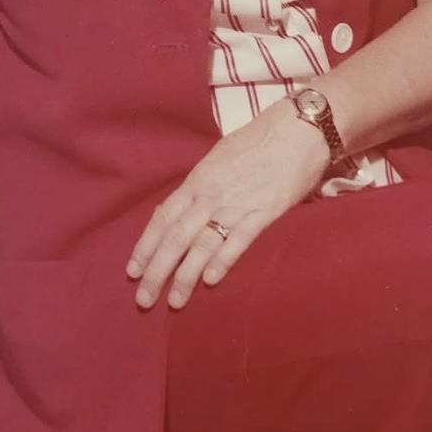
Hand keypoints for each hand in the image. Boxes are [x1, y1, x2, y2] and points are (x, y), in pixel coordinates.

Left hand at [126, 95, 331, 310]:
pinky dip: (223, 261)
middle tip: (144, 299)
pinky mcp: (264, 211)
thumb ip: (203, 185)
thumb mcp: (220, 157)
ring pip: (202, 245)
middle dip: (157, 271)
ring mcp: (237, 204)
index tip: (133, 271)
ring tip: (175, 301)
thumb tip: (185, 208)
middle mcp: (211, 194)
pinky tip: (210, 281)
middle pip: (176, 238)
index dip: (146, 247)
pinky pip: (239, 240)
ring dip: (186, 276)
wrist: (298, 129)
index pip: (163, 218)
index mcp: (198, 180)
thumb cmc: (259, 140)